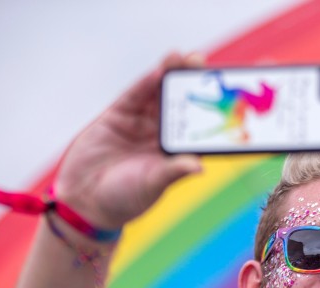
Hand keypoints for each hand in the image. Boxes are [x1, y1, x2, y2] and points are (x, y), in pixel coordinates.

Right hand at [52, 52, 204, 229]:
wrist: (84, 198)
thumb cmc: (125, 198)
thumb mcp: (152, 185)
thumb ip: (172, 172)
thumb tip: (198, 168)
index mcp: (179, 151)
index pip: (203, 127)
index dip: (218, 112)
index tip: (235, 98)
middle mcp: (164, 132)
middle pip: (185, 103)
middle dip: (197, 84)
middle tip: (212, 67)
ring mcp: (143, 121)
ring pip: (162, 93)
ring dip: (175, 74)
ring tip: (189, 58)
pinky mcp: (120, 114)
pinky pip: (137, 93)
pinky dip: (148, 80)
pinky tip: (162, 67)